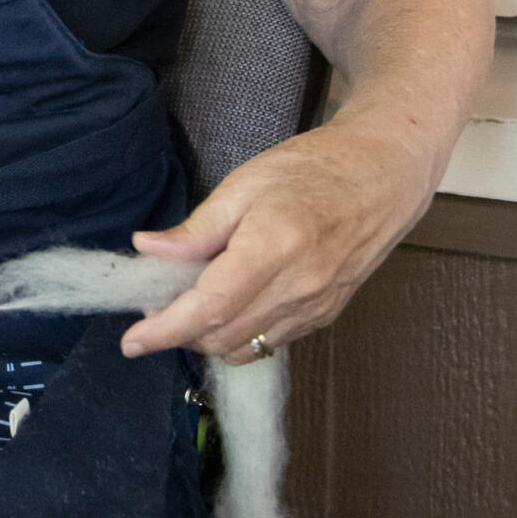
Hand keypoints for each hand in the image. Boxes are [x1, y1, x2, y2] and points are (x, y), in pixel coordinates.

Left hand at [118, 115, 436, 364]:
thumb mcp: (244, 184)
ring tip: (189, 304)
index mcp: (274, 247)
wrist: (383, 176)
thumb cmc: (312, 169)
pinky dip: (239, 335)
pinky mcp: (326, 315)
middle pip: (222, 336)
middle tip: (156, 303)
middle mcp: (299, 288)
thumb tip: (146, 249)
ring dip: (207, 338)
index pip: (210, 307)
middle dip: (179, 332)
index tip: (132, 341)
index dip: (166, 330)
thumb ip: (196, 228)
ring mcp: (316, 307)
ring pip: (245, 348)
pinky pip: (271, 343)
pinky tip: (227, 306)